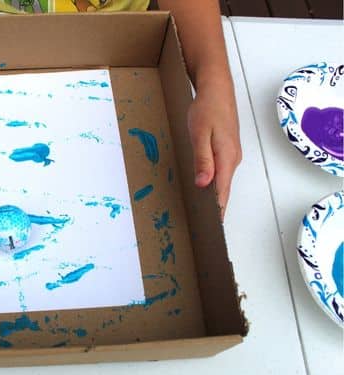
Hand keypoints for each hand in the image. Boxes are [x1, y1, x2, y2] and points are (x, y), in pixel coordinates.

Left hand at [188, 81, 241, 218]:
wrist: (216, 89)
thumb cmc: (207, 109)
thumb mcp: (200, 135)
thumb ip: (203, 160)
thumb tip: (204, 184)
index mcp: (226, 158)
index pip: (222, 191)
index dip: (218, 209)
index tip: (215, 226)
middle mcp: (232, 158)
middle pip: (224, 188)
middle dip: (217, 206)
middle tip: (208, 225)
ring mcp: (231, 154)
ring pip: (223, 180)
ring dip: (216, 195)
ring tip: (207, 212)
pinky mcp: (227, 148)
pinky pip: (222, 171)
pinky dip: (216, 182)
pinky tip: (207, 187)